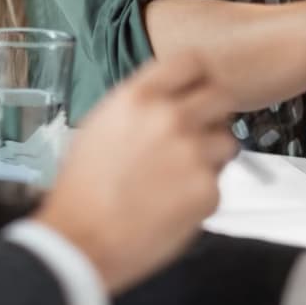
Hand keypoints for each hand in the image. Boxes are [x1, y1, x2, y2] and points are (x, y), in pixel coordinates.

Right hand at [34, 52, 237, 294]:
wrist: (78, 242)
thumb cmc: (82, 189)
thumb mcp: (101, 125)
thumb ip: (141, 106)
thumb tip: (169, 98)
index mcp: (140, 97)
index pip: (191, 62)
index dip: (198, 79)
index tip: (198, 91)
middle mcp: (170, 117)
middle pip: (221, 96)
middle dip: (214, 115)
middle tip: (200, 135)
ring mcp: (192, 153)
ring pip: (227, 142)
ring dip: (212, 157)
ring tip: (179, 179)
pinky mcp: (207, 190)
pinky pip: (218, 185)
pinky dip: (201, 196)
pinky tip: (172, 206)